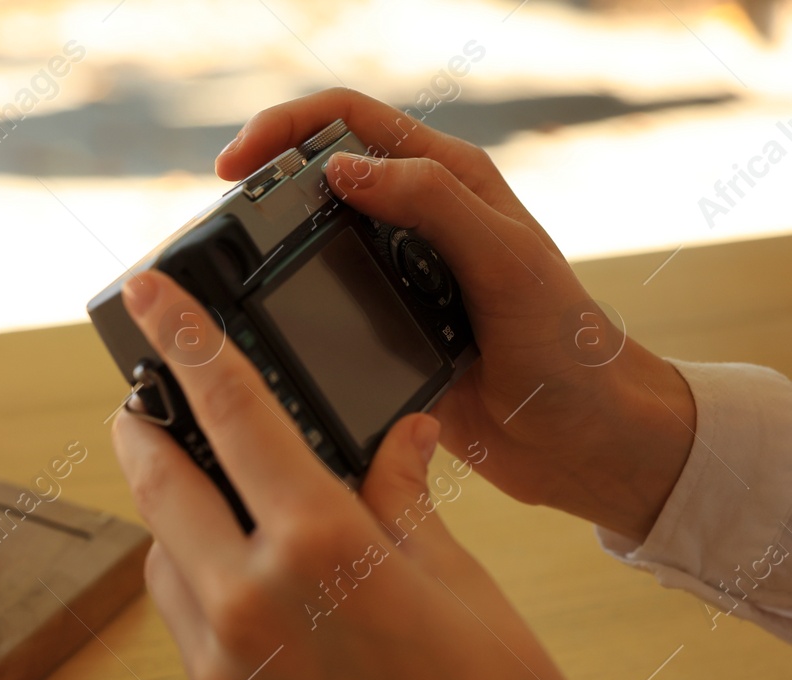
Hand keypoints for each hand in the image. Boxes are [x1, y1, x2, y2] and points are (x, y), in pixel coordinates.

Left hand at [110, 268, 632, 679]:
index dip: (183, 341)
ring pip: (163, 560)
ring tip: (216, 503)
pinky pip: (182, 625)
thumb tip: (393, 434)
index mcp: (321, 545)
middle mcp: (251, 602)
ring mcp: (223, 668)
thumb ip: (400, 494)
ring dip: (174, 520)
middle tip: (140, 400)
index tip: (146, 293)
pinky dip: (194, 586)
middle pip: (161, 485)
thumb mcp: (458, 574)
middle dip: (143, 432)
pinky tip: (240, 582)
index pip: (233, 413)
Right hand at [216, 88, 694, 542]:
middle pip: (314, 175)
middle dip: (258, 183)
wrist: (580, 439)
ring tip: (223, 272)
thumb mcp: (506, 262)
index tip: (234, 165)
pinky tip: (258, 329)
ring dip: (263, 249)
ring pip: (306, 242)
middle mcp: (414, 223)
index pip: (350, 121)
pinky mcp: (378, 335)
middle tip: (217, 220)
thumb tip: (342, 170)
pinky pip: (315, 308)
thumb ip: (433, 204)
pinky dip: (280, 308)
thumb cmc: (567, 346)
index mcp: (448, 182)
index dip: (284, 128)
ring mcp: (392, 279)